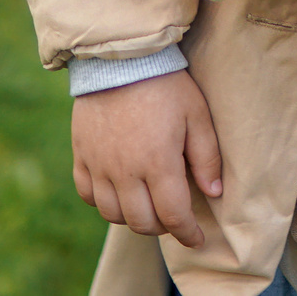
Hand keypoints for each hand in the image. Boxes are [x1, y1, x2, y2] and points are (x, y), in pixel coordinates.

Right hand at [72, 69, 224, 247]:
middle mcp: (126, 171)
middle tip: (174, 218)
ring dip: (133, 218)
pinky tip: (118, 192)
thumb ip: (207, 156)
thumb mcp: (196, 114)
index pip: (173, 215)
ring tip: (148, 206)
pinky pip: (87, 194)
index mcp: (158, 162)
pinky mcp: (82, 154)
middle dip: (162, 228)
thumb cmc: (166, 84)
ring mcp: (99, 164)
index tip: (197, 238)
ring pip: (112, 214)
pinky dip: (103, 202)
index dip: (188, 234)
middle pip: (142, 222)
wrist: (120, 57)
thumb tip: (215, 192)